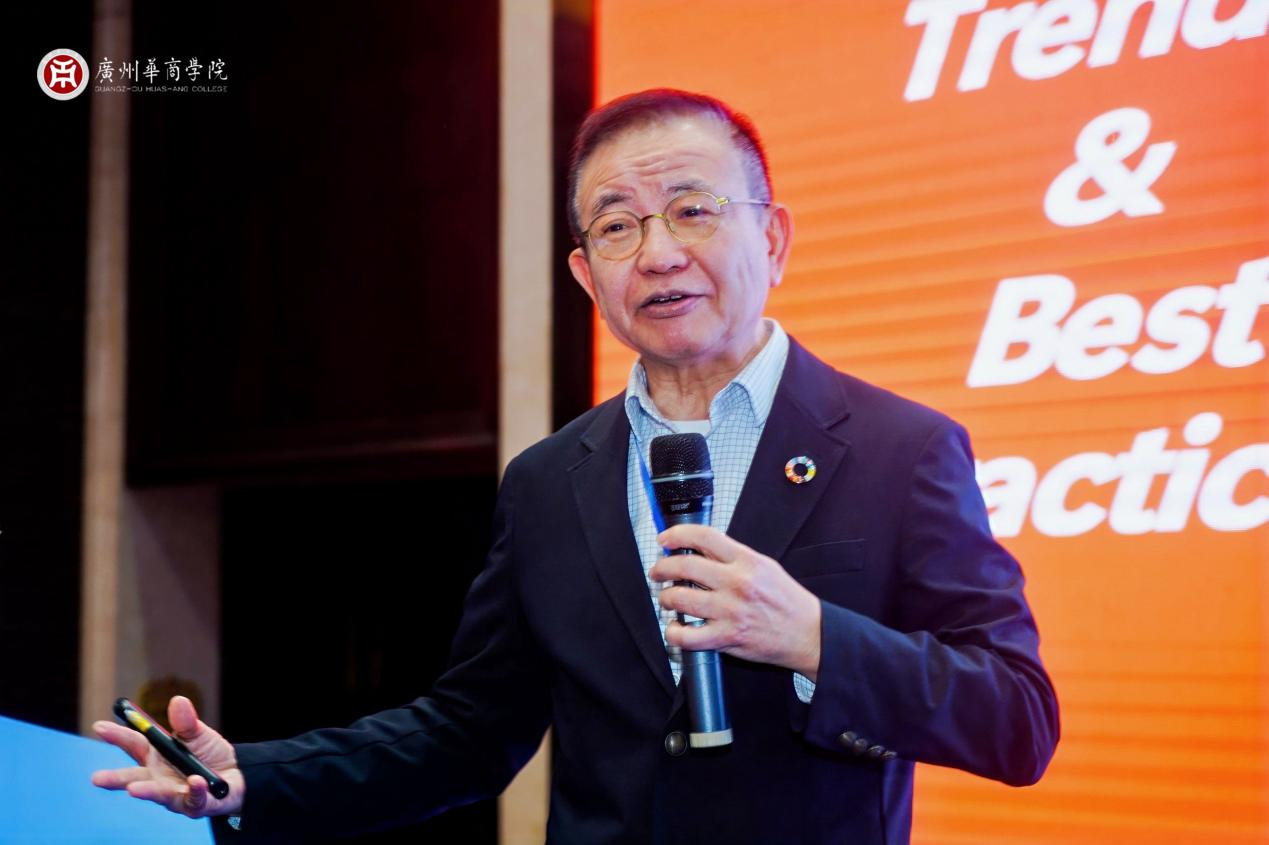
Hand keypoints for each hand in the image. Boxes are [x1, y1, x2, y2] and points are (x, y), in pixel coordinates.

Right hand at [91, 695, 244, 816]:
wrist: (236, 774)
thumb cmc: (209, 754)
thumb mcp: (198, 734)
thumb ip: (187, 722)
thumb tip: (178, 700)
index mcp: (156, 756)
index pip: (133, 744)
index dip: (117, 735)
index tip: (99, 726)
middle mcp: (158, 777)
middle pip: (134, 777)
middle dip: (116, 779)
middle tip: (97, 778)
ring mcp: (173, 793)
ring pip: (158, 793)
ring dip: (147, 790)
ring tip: (133, 789)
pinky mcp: (193, 804)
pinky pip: (193, 797)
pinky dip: (194, 789)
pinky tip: (195, 781)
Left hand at [649, 524, 821, 679]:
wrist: (808, 633)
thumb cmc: (786, 600)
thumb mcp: (765, 567)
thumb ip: (734, 557)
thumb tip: (700, 550)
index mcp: (747, 561)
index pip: (704, 537)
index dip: (677, 535)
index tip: (664, 540)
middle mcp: (737, 583)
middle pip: (685, 566)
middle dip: (662, 567)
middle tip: (658, 572)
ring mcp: (730, 611)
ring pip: (680, 599)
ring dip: (666, 598)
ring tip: (667, 598)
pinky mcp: (727, 637)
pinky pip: (687, 636)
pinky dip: (674, 632)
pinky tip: (676, 628)